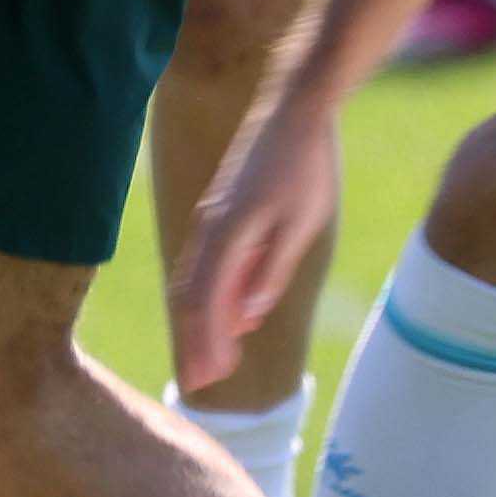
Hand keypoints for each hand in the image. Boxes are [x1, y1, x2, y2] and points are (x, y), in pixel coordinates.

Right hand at [175, 95, 345, 391]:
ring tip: (214, 359)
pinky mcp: (221, 213)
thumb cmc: (304, 169)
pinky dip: (210, 296)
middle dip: (195, 341)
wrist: (295, 113)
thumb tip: (250, 315)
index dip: (205, 343)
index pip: (206, 302)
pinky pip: (205, 263)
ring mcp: (211, 219)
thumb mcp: (300, 225)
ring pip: (193, 280)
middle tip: (201, 383)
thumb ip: (272, 269)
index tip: (205, 380)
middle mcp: (209, 229)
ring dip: (201, 323)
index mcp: (227, 234)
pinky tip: (233, 314)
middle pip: (190, 296)